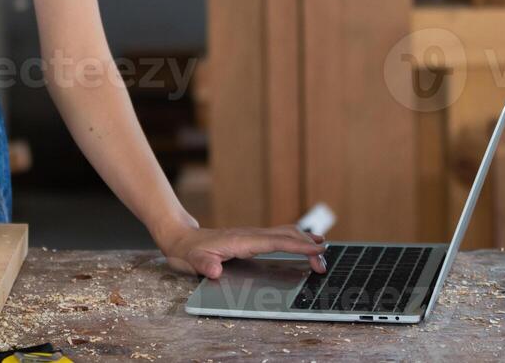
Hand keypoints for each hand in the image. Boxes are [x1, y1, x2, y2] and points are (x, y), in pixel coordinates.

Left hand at [157, 223, 326, 279]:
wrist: (180, 239)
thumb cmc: (187, 251)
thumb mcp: (191, 260)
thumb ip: (204, 265)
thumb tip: (216, 271)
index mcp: (241, 241)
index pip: (274, 242)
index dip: (295, 245)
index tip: (315, 248)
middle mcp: (249, 235)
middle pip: (283, 235)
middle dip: (305, 243)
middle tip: (324, 256)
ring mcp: (250, 236)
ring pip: (282, 234)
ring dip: (302, 239)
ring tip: (322, 247)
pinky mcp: (250, 239)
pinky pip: (276, 237)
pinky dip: (292, 238)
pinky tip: (301, 242)